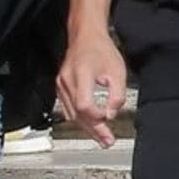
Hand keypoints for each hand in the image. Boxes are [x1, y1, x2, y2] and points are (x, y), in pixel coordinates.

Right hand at [56, 29, 127, 147]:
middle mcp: (67, 81)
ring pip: (71, 113)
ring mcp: (61, 84)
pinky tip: (89, 125)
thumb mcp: (118, 71)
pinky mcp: (60, 86)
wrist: (86, 36)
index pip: (84, 104)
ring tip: (100, 138)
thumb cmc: (101, 49)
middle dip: (93, 130)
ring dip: (86, 127)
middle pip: (77, 113)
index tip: (109, 118)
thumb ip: (117, 94)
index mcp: (81, 74)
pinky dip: (79, 118)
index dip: (96, 116)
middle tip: (106, 141)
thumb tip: (111, 114)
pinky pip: (68, 108)